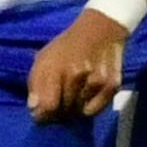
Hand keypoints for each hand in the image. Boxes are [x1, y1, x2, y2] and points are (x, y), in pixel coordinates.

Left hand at [23, 7, 127, 122]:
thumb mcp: (43, 59)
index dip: (42, 116)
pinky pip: (94, 111)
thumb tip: (35, 110)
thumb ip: (36, 84)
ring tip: (72, 97)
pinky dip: (88, 108)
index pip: (48, 106)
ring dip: (73, 109)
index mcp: (56, 67)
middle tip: (58, 102)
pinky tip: (85, 96)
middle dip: (57, 112)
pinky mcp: (112, 86)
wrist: (100, 30)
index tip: (41, 115)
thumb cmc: (66, 47)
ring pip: (78, 112)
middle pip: (64, 112)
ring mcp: (96, 81)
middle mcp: (77, 75)